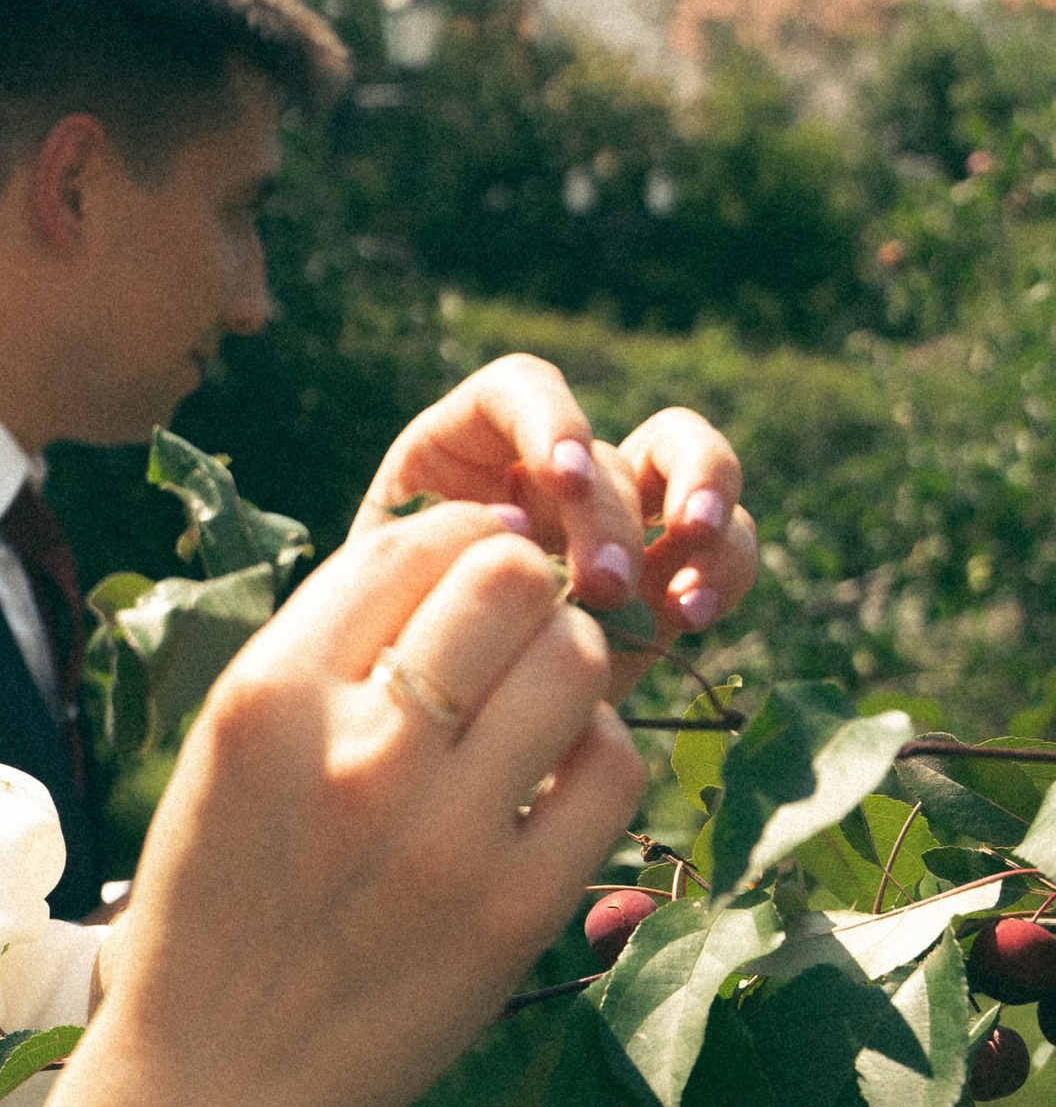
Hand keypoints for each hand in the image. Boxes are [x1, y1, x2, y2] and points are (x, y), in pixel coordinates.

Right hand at [104, 505, 644, 1106]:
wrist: (215, 1084)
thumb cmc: (217, 909)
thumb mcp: (226, 761)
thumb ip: (320, 662)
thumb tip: (452, 555)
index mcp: (266, 703)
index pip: (404, 545)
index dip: (459, 538)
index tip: (474, 564)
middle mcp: (356, 755)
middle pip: (506, 582)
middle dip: (527, 590)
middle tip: (520, 630)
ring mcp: (442, 836)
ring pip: (575, 664)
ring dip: (573, 663)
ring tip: (543, 702)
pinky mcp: (514, 910)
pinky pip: (613, 772)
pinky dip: (602, 754)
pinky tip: (561, 776)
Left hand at [351, 353, 757, 701]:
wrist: (418, 718)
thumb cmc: (383, 654)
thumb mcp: (388, 601)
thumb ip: (445, 563)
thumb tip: (519, 551)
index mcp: (467, 452)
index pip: (521, 389)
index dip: (549, 418)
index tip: (556, 476)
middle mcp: (548, 469)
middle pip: (604, 450)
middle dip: (611, 515)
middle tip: (603, 584)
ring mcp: (618, 512)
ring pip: (693, 464)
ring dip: (704, 511)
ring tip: (685, 594)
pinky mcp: (666, 568)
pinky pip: (723, 543)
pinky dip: (722, 571)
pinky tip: (694, 616)